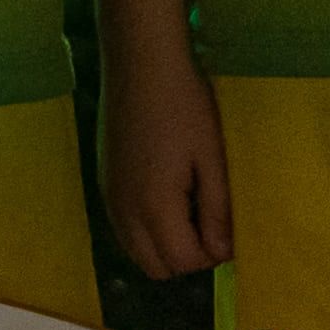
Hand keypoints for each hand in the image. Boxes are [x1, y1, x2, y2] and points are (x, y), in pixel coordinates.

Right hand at [98, 40, 233, 284]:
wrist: (140, 62)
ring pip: (136, 251)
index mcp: (153, 205)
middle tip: (208, 220)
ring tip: (188, 206)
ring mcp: (109, 196)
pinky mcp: (103, 181)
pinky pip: (123, 228)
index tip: (226, 224)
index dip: (211, 255)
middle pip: (155, 267)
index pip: (182, 262)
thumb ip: (217, 211)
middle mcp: (123, 209)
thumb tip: (223, 254)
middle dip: (186, 256)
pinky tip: (164, 194)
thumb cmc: (186, 105)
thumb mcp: (212, 158)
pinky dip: (145, 228)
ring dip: (164, 244)